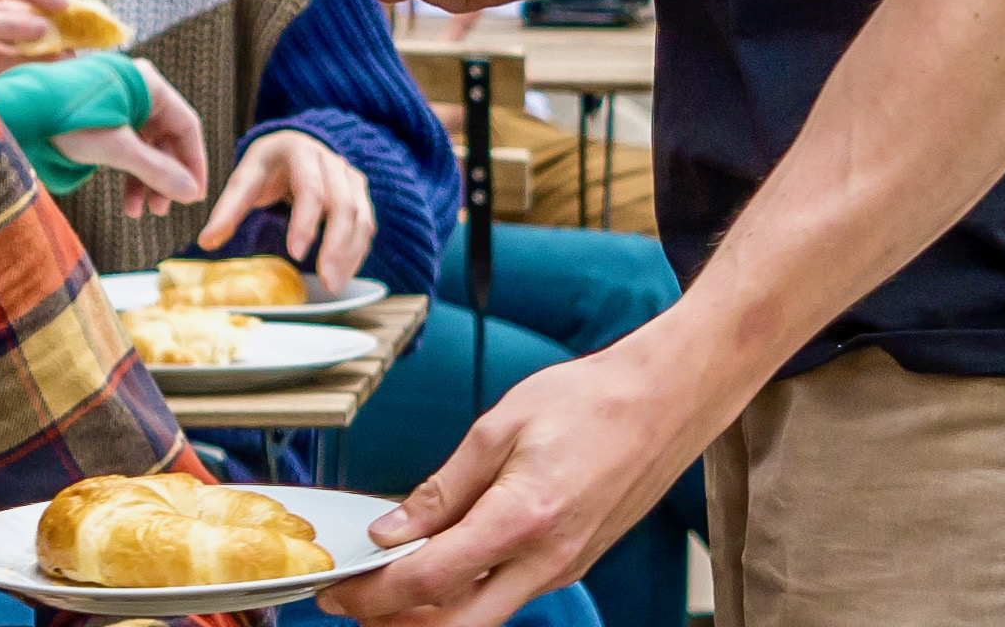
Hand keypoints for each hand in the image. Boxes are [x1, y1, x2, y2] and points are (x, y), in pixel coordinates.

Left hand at [47, 59, 209, 212]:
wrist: (21, 112)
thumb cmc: (69, 121)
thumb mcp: (116, 149)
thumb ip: (156, 171)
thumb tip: (191, 194)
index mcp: (149, 85)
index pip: (187, 126)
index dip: (194, 163)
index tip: (195, 196)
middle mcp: (138, 90)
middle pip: (167, 138)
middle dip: (166, 177)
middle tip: (163, 210)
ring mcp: (119, 103)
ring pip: (147, 146)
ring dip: (147, 180)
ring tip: (140, 212)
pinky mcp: (102, 118)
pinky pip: (127, 147)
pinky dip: (129, 173)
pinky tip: (127, 202)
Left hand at [197, 131, 375, 291]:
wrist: (294, 146)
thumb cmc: (267, 167)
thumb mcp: (244, 179)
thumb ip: (228, 209)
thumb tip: (206, 242)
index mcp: (300, 153)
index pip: (310, 189)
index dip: (305, 222)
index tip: (295, 254)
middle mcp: (331, 162)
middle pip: (343, 205)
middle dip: (336, 246)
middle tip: (326, 281)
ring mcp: (350, 177)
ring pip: (360, 217)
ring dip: (350, 254)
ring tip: (334, 285)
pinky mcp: (359, 195)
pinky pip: (366, 224)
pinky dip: (357, 251)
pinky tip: (344, 274)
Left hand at [322, 333, 737, 626]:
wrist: (666, 401)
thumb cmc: (591, 401)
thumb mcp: (499, 427)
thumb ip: (443, 488)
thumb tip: (393, 528)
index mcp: (523, 519)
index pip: (430, 581)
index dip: (374, 593)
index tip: (339, 589)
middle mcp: (547, 559)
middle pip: (456, 625)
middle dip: (395, 621)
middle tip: (355, 601)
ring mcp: (563, 569)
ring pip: (484, 616)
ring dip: (430, 611)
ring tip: (387, 581)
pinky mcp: (572, 564)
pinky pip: (509, 594)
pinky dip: (466, 592)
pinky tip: (440, 563)